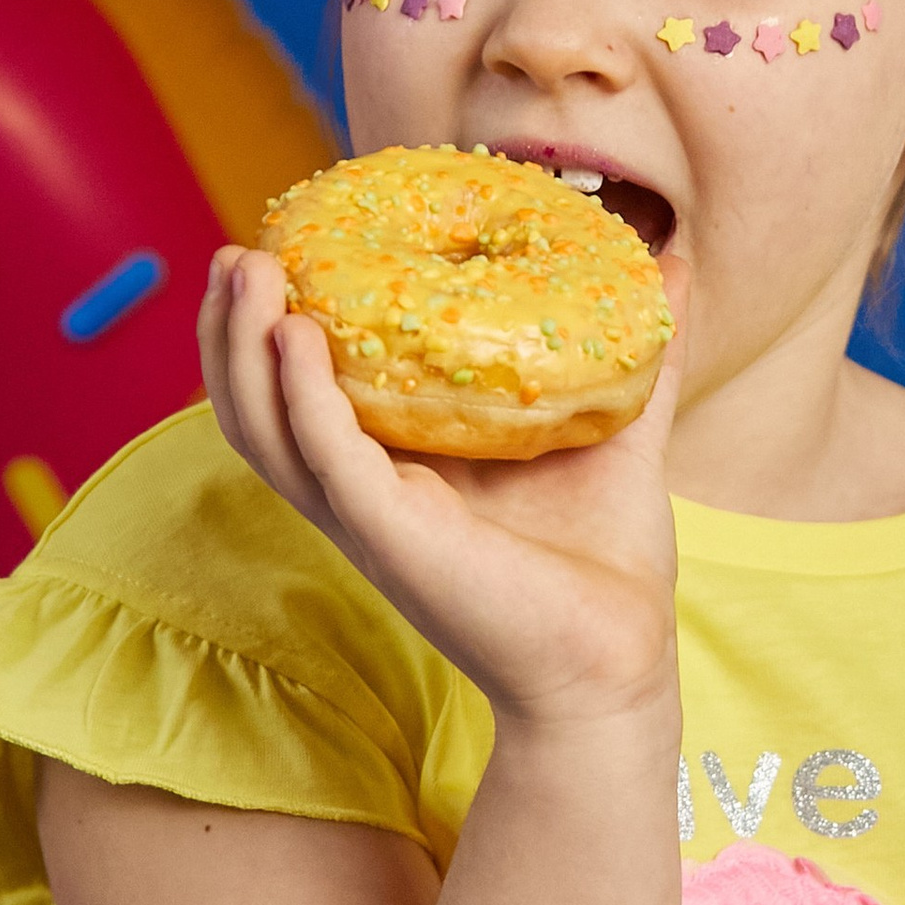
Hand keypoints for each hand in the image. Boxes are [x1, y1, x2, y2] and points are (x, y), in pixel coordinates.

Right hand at [200, 246, 684, 731]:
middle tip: (239, 249)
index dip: (275, 324)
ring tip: (246, 267)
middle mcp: (366, 492)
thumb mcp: (617, 432)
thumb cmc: (608, 561)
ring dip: (239, 347)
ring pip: (265, 431)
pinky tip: (296, 337)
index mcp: (397, 467)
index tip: (283, 243)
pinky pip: (326, 460)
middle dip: (230, 327)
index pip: (303, 391)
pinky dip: (301, 398)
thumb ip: (640, 353)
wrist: (620, 660)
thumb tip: (674, 263)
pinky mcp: (392, 536)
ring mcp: (371, 516)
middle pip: (257, 407)